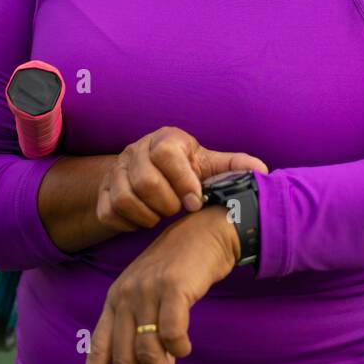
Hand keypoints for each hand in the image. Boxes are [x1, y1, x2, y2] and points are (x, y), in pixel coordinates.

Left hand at [76, 205, 240, 363]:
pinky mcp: (172, 286)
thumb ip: (152, 338)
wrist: (207, 230)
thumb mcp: (158, 302)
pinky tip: (186, 353)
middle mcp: (125, 297)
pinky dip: (178, 348)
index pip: (98, 350)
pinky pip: (171, 331)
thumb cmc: (183, 269)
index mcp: (115, 302)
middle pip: (123, 360)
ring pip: (147, 353)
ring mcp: (146, 291)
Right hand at [95, 126, 267, 230]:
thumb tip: (262, 172)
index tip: (195, 202)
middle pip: (145, 181)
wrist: (151, 172)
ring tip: (161, 216)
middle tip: (178, 210)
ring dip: (147, 215)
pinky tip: (143, 221)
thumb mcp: (210, 165)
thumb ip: (234, 167)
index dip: (183, 181)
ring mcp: (115, 171)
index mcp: (165, 139)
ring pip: (124, 199)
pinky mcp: (102, 191)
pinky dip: (127, 224)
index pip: (166, 153)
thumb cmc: (187, 169)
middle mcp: (136, 150)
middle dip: (167, 204)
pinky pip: (108, 212)